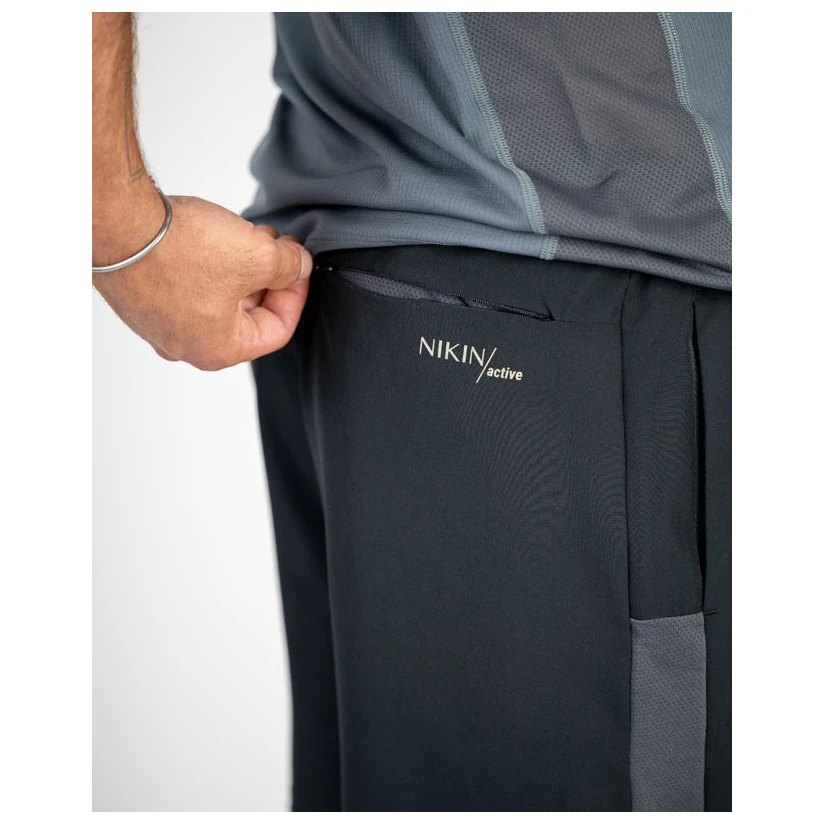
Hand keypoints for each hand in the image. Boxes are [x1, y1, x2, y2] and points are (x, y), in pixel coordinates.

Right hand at [93, 194, 312, 370]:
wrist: (116, 222)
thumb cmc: (178, 249)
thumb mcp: (256, 256)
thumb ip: (289, 266)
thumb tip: (298, 265)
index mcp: (217, 350)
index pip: (277, 331)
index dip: (297, 294)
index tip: (300, 266)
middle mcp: (186, 345)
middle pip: (248, 315)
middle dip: (269, 277)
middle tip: (277, 245)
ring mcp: (160, 323)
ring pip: (220, 298)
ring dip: (242, 268)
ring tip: (249, 234)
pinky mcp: (144, 297)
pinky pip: (191, 287)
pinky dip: (212, 265)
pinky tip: (216, 237)